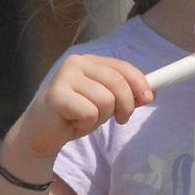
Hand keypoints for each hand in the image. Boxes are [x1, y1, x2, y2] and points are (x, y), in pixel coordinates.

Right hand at [12, 54, 154, 163]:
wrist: (42, 132)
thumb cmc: (75, 115)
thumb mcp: (106, 103)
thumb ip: (125, 95)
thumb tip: (151, 92)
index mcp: (90, 61)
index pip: (123, 67)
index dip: (140, 83)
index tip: (149, 98)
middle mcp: (76, 63)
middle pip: (118, 83)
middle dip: (125, 105)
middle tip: (119, 119)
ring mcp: (64, 76)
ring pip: (106, 100)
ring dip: (101, 117)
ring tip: (85, 118)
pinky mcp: (56, 94)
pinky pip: (90, 112)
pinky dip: (86, 124)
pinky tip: (72, 122)